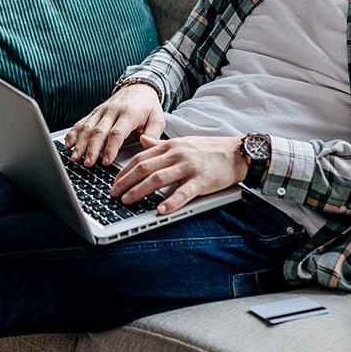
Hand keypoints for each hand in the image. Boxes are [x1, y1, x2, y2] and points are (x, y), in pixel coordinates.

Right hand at [64, 84, 164, 166]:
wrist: (139, 87)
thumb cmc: (149, 107)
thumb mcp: (158, 119)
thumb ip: (154, 133)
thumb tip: (146, 143)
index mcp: (129, 113)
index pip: (117, 133)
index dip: (110, 148)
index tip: (106, 161)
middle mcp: (113, 111)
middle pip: (99, 131)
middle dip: (91, 149)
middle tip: (87, 163)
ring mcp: (102, 111)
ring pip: (88, 127)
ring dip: (79, 143)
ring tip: (75, 157)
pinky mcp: (95, 112)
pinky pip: (81, 122)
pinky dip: (73, 133)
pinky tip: (67, 144)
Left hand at [110, 133, 248, 214]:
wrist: (237, 153)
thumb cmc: (209, 150)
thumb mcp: (183, 142)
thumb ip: (160, 144)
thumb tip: (142, 141)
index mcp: (170, 146)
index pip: (140, 158)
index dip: (124, 171)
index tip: (113, 183)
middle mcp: (177, 155)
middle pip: (144, 168)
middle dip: (125, 182)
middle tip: (114, 194)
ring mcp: (189, 167)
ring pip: (158, 179)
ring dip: (139, 191)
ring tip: (128, 201)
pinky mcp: (202, 180)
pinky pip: (183, 193)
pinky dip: (170, 202)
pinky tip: (159, 210)